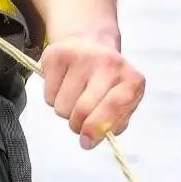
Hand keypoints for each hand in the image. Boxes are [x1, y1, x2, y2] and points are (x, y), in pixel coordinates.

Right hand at [40, 34, 144, 149]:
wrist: (88, 40)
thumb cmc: (108, 80)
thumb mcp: (121, 102)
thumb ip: (112, 124)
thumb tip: (88, 140)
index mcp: (131, 79)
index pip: (115, 106)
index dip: (98, 127)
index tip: (87, 141)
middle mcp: (109, 63)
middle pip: (83, 110)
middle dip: (78, 125)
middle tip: (80, 121)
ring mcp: (81, 56)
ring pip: (63, 107)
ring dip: (66, 110)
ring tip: (75, 95)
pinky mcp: (56, 55)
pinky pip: (49, 95)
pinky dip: (53, 97)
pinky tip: (64, 84)